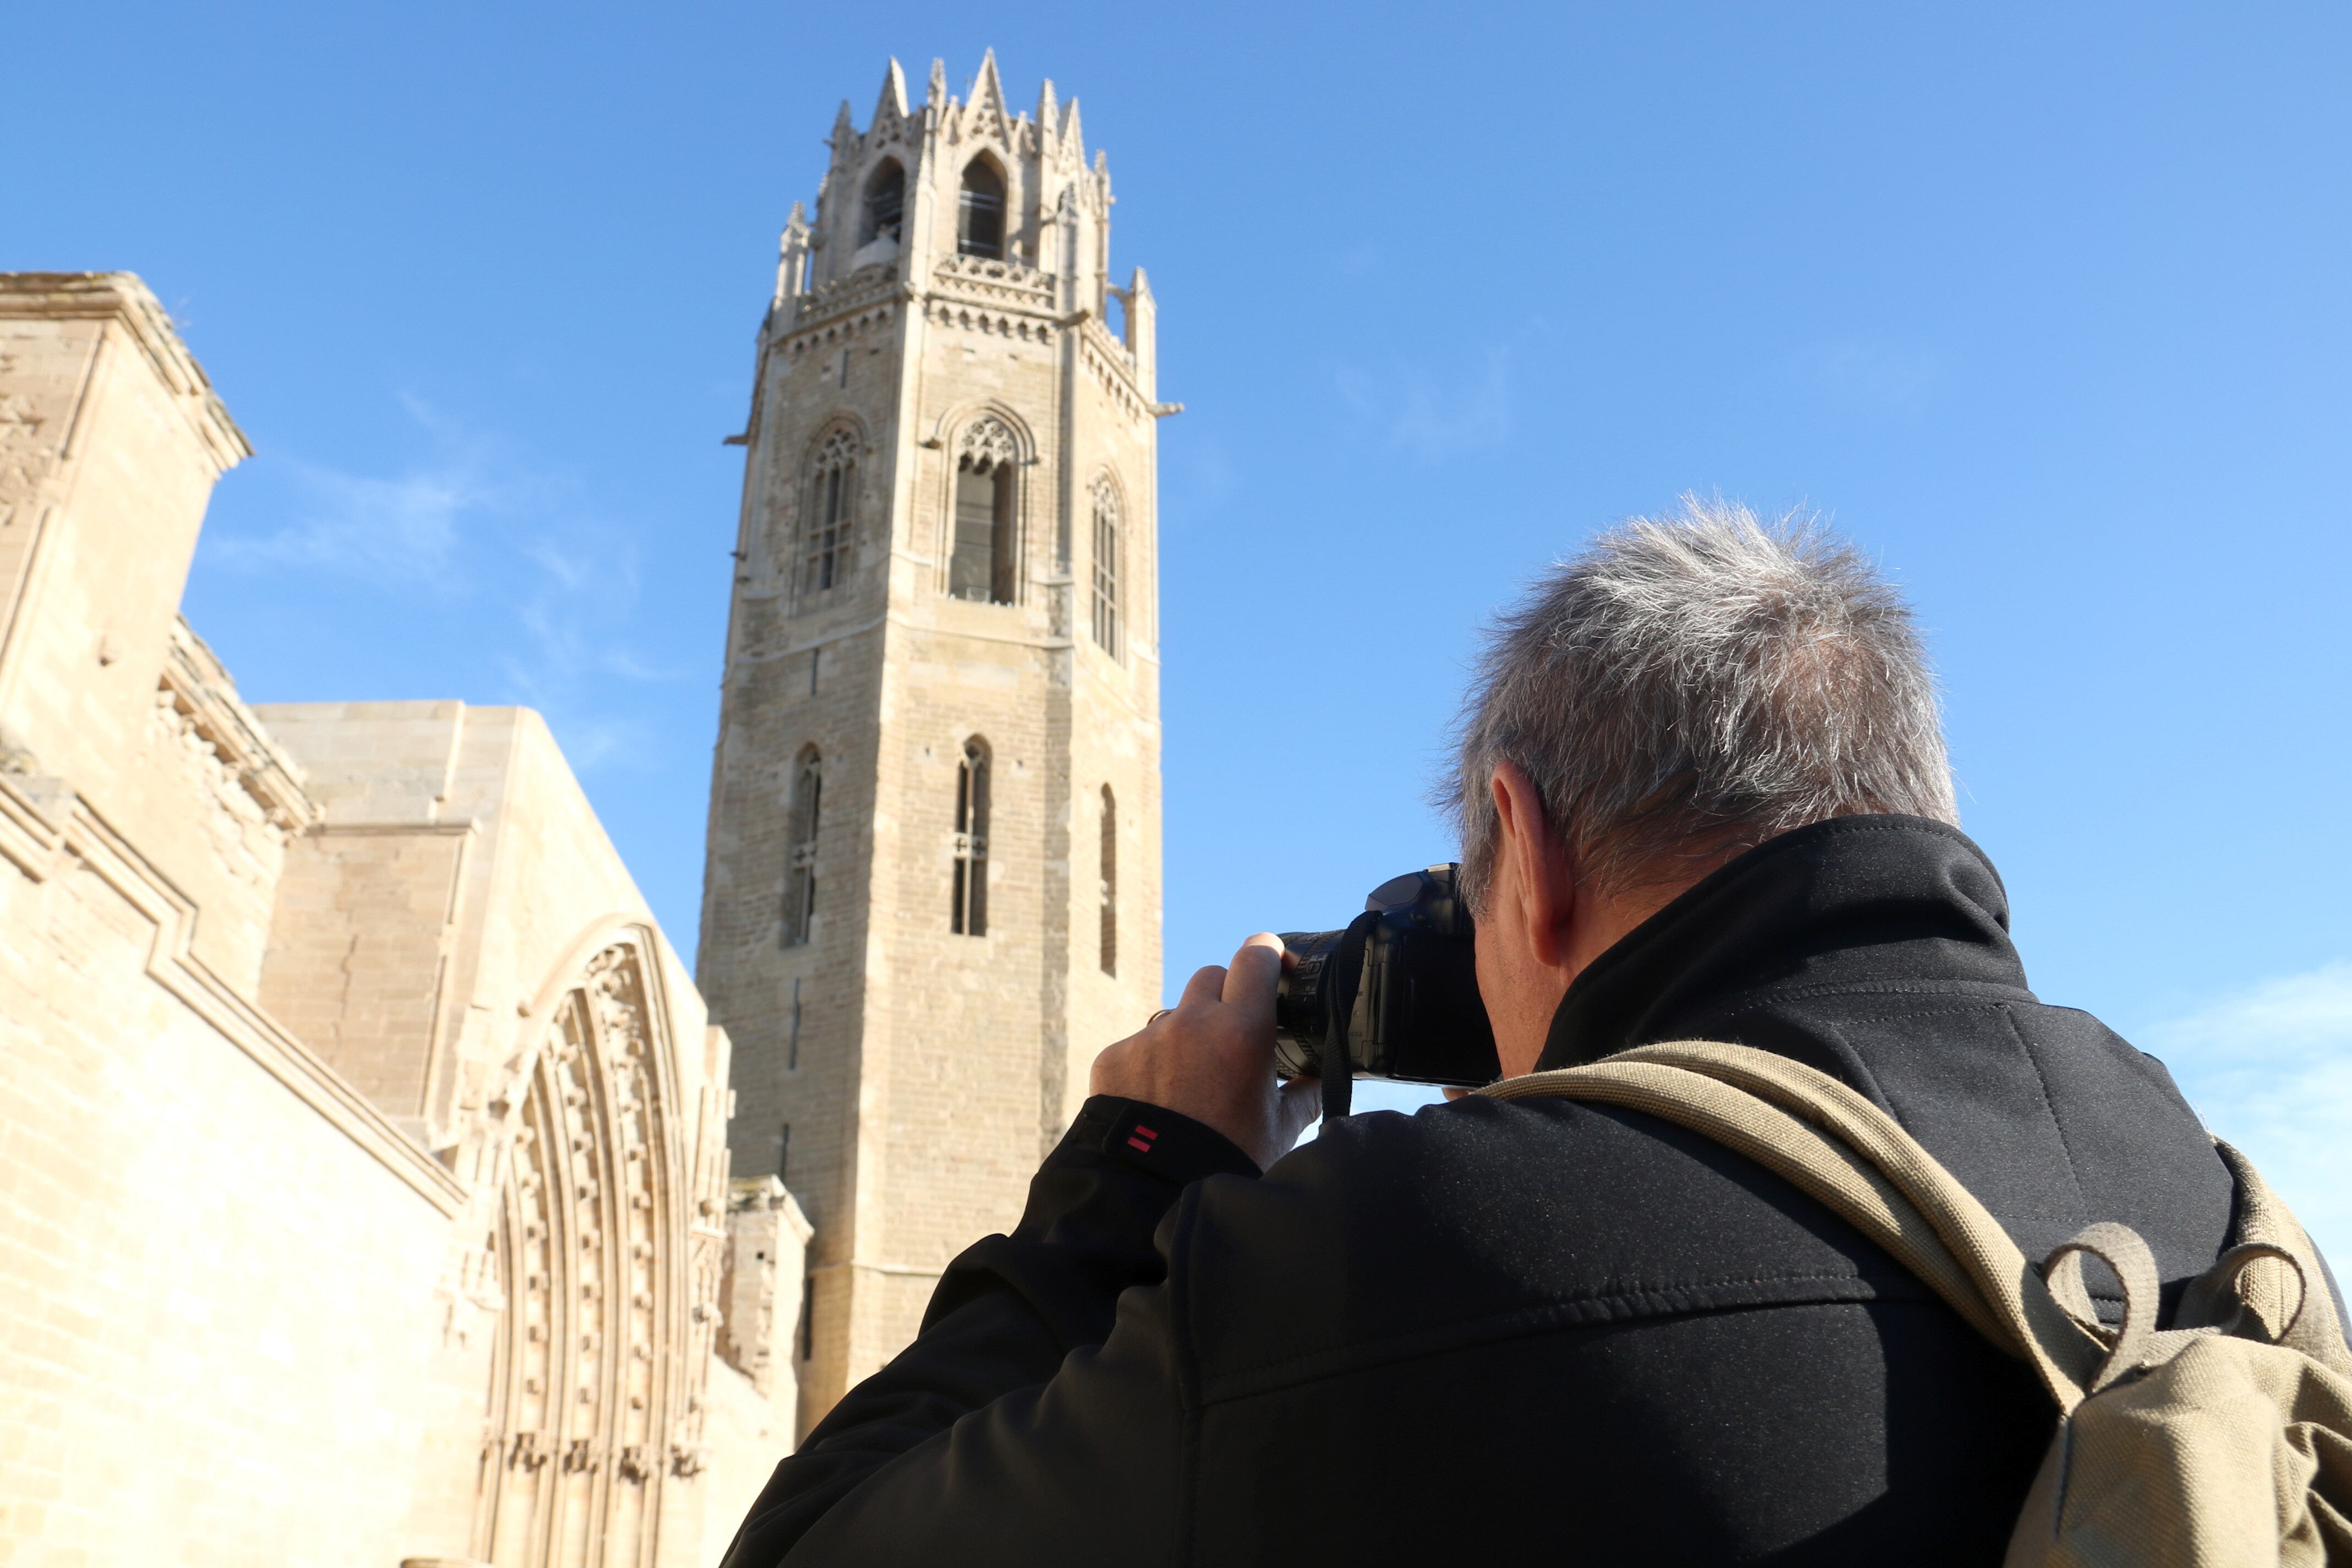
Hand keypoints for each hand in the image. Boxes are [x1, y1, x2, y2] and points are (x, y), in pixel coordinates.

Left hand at [1088, 933, 1322, 1170]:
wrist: (1151, 1194)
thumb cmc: (1225, 1161)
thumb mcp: (1279, 1130)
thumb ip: (1303, 1096)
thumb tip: (1318, 1080)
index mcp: (1243, 1030)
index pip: (1257, 957)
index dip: (1267, 953)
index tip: (1273, 961)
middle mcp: (1193, 1021)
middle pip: (1213, 977)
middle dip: (1226, 996)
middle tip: (1234, 1034)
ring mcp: (1149, 1037)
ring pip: (1174, 1013)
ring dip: (1187, 1032)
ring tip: (1194, 1081)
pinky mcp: (1114, 1056)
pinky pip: (1139, 1045)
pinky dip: (1152, 1064)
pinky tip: (1158, 1102)